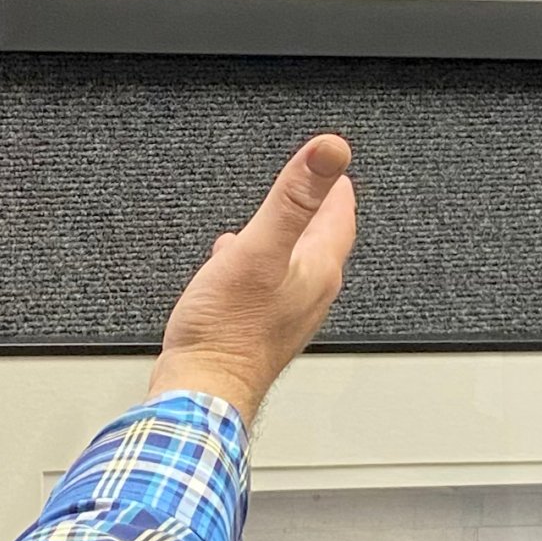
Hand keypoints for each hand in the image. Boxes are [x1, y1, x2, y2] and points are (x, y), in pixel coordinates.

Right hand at [149, 135, 356, 424]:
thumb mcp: (259, 249)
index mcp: (317, 271)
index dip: (336, 188)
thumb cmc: (227, 330)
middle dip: (314, 211)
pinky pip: (266, 287)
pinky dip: (258, 265)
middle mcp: (309, 295)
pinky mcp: (260, 329)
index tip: (334, 167)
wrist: (202, 390)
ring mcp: (285, 315)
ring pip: (293, 265)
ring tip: (273, 222)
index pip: (340, 218)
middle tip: (311, 189)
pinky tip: (233, 263)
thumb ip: (294, 198)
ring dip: (285, 239)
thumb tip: (330, 150)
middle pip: (321, 242)